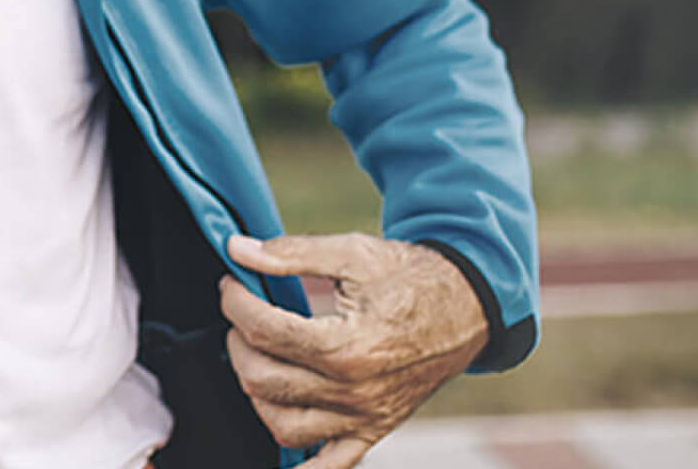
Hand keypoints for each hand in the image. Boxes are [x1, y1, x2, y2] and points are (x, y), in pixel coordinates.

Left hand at [220, 233, 485, 467]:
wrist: (466, 305)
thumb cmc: (411, 277)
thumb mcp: (352, 253)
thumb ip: (290, 253)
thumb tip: (238, 249)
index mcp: (348, 346)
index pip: (265, 331)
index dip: (234, 301)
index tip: (231, 283)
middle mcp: (355, 391)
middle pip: (263, 378)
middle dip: (238, 341)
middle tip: (241, 315)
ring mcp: (365, 418)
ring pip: (282, 425)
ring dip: (256, 390)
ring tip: (257, 357)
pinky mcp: (374, 430)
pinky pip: (329, 465)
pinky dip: (301, 464)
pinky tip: (281, 435)